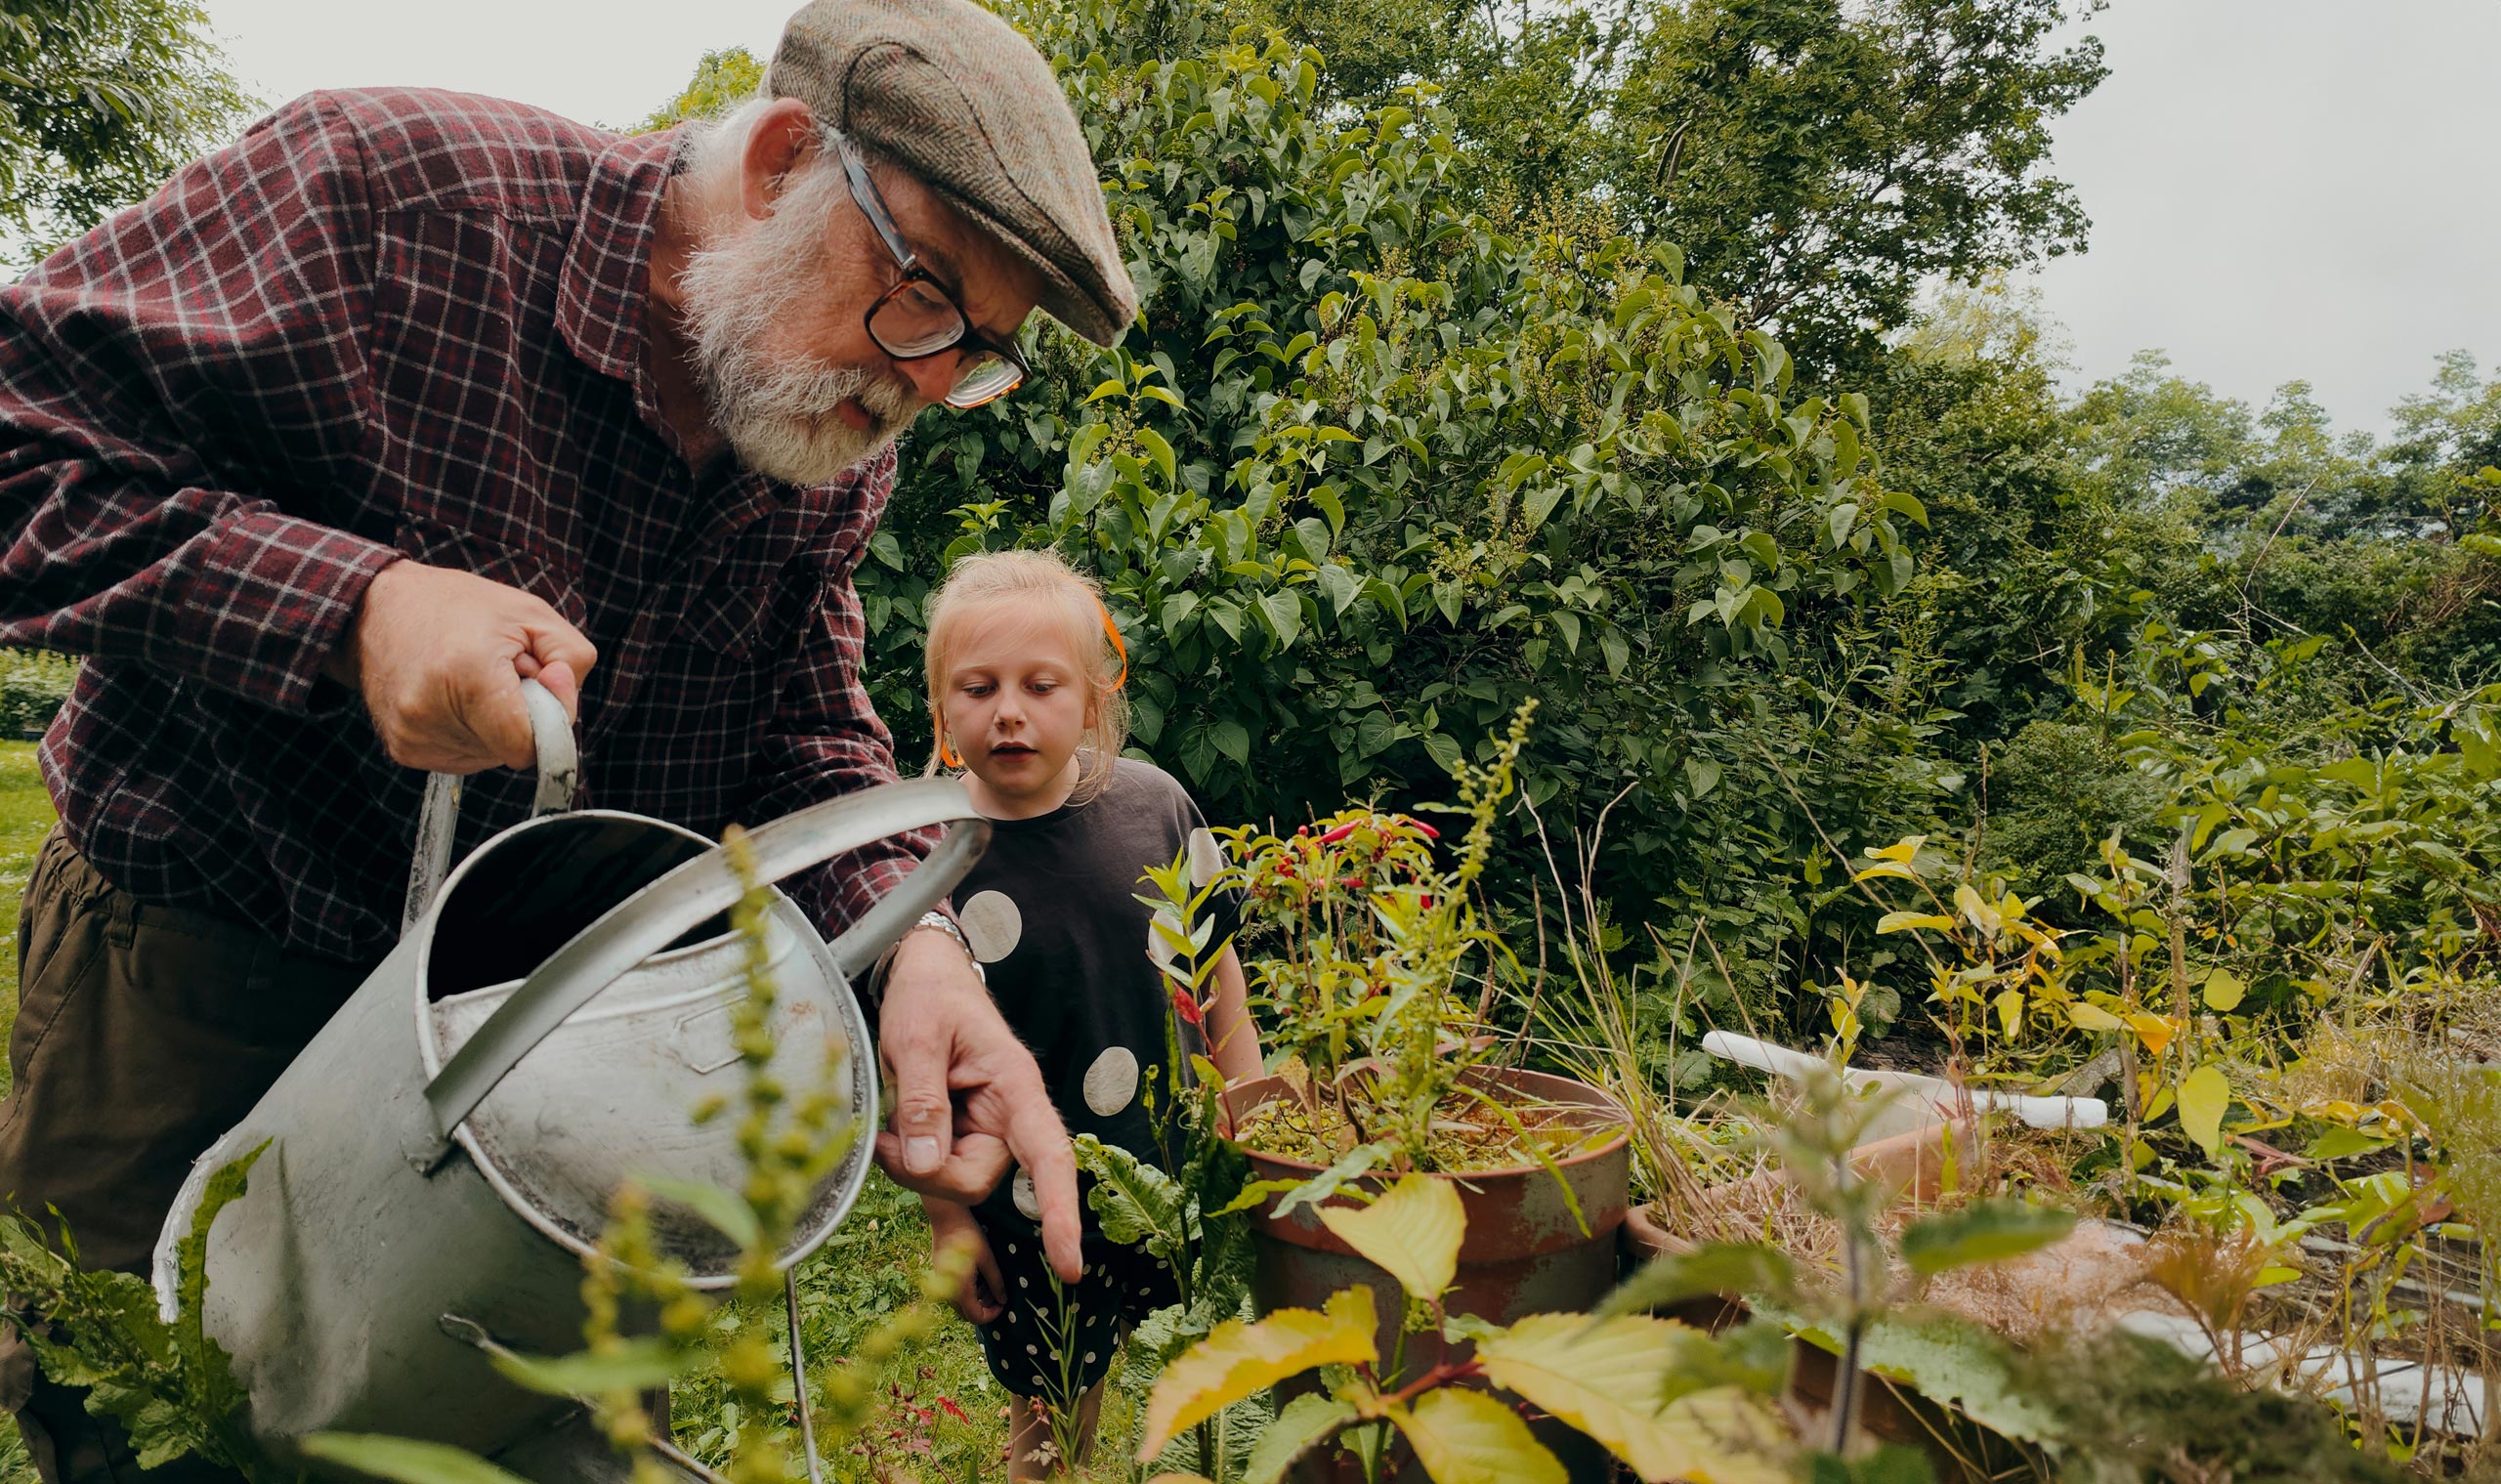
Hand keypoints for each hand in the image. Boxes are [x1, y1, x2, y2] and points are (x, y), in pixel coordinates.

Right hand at [331, 560, 598, 771]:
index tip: (537, 682)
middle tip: (497, 671)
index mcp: (468, 677)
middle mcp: (431, 714)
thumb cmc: (460, 608)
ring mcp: (413, 737)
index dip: (548, 718)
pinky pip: (464, 757)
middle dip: (520, 715)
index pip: (527, 745)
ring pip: (490, 756)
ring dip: (494, 724)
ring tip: (471, 679)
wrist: (378, 608)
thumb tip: (564, 705)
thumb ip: (571, 660)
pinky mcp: (403, 749)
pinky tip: (452, 696)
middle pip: (511, 750)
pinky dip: (471, 732)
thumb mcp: (532, 614)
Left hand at [873, 930, 1082, 1282]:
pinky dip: (921, 1186)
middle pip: (976, 1180)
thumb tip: (925, 1165)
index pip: (1049, 1155)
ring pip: (952, 1185)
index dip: (1060, 1211)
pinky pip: (944, 1183)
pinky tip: (901, 1177)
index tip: (1069, 1266)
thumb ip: (922, 1101)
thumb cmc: (929, 996)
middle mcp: (1007, 1117)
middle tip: (882, 1136)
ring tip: (884, 1126)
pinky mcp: (956, 1141)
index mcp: (1015, 1087)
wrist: (924, 976)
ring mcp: (982, 1133)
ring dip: (911, 1168)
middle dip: (924, 1172)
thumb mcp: (916, 1038)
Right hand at [924, 1200, 1004, 1323]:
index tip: (1003, 1304)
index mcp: (959, 1289)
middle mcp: (946, 1290)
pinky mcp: (939, 1273)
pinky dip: (968, 1289)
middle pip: (967, 1313)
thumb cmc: (969, 1235)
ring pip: (960, 1302)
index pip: (976, 1317)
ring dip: (977, 1298)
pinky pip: (954, 1290)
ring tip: (991, 1282)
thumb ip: (996, 1282)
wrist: (946, 1215)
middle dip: (985, 1307)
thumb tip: (1003, 1299)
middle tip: (998, 1293)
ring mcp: (940, 1281)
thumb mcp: (988, 1259)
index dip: (992, 1315)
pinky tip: (978, 1275)